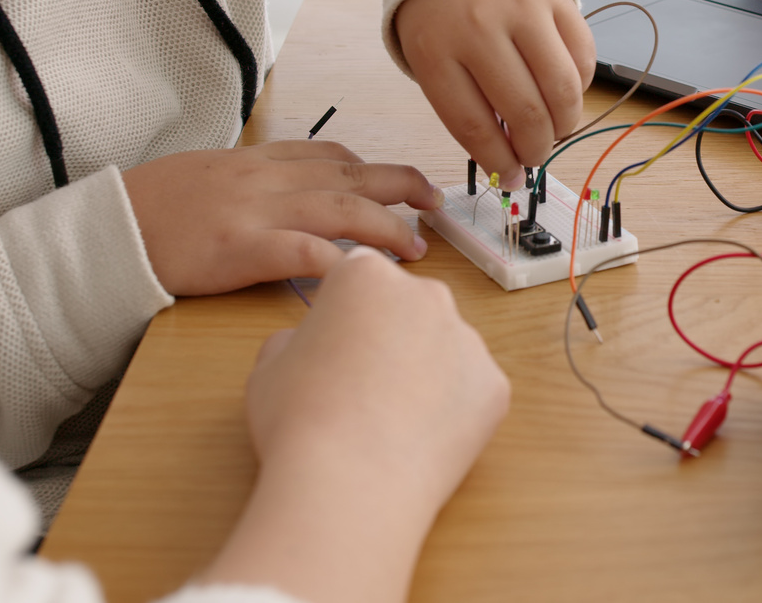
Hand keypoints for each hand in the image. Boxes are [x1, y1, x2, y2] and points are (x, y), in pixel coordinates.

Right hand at [120, 140, 440, 295]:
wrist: (104, 232)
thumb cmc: (149, 212)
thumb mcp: (207, 179)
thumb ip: (253, 187)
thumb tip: (291, 204)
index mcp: (255, 161)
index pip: (331, 154)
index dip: (374, 168)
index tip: (403, 183)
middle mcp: (263, 178)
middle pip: (351, 173)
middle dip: (401, 185)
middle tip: (435, 202)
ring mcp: (254, 211)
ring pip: (342, 207)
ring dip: (388, 227)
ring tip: (415, 247)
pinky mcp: (240, 249)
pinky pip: (303, 250)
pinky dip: (339, 261)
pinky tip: (365, 277)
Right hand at [201, 248, 509, 602]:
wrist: (347, 485)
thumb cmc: (298, 422)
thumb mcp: (268, 367)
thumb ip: (294, 340)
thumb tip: (308, 345)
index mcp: (367, 276)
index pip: (360, 279)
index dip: (345, 316)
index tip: (336, 347)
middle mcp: (426, 295)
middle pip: (408, 309)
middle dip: (390, 337)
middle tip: (361, 388)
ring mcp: (468, 340)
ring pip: (444, 349)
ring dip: (424, 373)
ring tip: (388, 423)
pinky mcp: (494, 386)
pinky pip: (470, 392)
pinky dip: (451, 412)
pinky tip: (418, 441)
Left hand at [395, 0, 594, 179]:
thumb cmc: (440, 9)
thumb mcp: (429, 53)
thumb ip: (461, 101)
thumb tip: (509, 157)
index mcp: (436, 49)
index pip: (473, 125)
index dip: (497, 161)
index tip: (509, 177)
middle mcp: (480, 27)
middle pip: (523, 112)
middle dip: (534, 149)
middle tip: (534, 156)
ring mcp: (523, 9)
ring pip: (561, 90)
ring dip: (564, 125)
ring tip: (553, 131)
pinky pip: (583, 58)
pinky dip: (580, 87)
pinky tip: (562, 92)